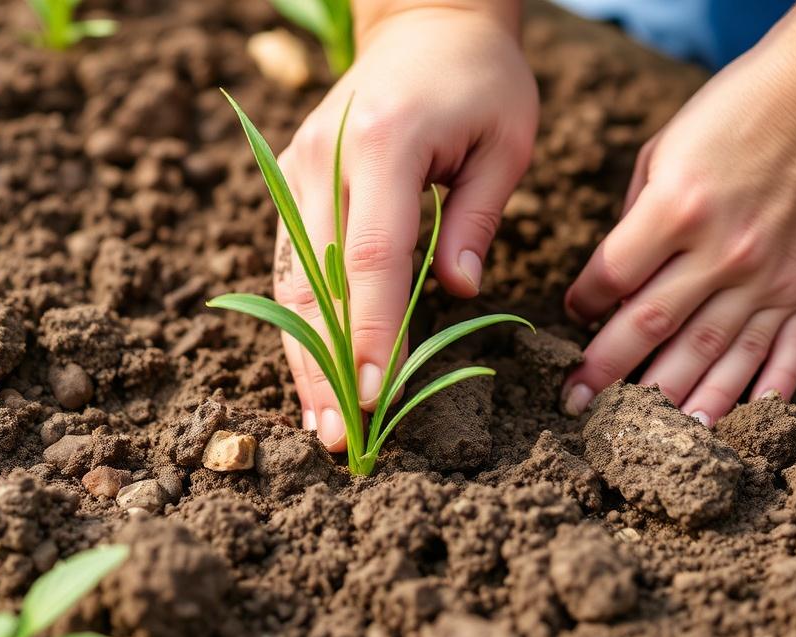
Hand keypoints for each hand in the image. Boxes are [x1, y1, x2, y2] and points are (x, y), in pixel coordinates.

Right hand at [274, 5, 538, 450]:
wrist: (425, 25)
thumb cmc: (480, 80)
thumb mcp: (506, 142)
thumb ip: (480, 220)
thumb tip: (459, 294)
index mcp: (382, 142)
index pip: (371, 256)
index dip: (372, 333)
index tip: (374, 397)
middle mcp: (323, 158)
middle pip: (315, 281)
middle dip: (326, 366)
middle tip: (340, 437)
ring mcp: (297, 170)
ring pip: (291, 280)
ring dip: (302, 356)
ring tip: (319, 422)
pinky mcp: (291, 183)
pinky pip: (290, 265)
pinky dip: (299, 322)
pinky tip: (309, 371)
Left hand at [561, 29, 795, 425]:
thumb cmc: (733, 115)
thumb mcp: (663, 151)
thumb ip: (632, 220)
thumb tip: (607, 281)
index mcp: (677, 209)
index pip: (611, 279)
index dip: (582, 305)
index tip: (572, 316)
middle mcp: (723, 252)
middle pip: (651, 328)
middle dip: (606, 373)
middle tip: (575, 405)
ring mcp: (769, 277)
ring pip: (713, 356)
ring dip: (672, 400)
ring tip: (642, 436)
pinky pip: (783, 352)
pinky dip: (759, 391)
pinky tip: (733, 421)